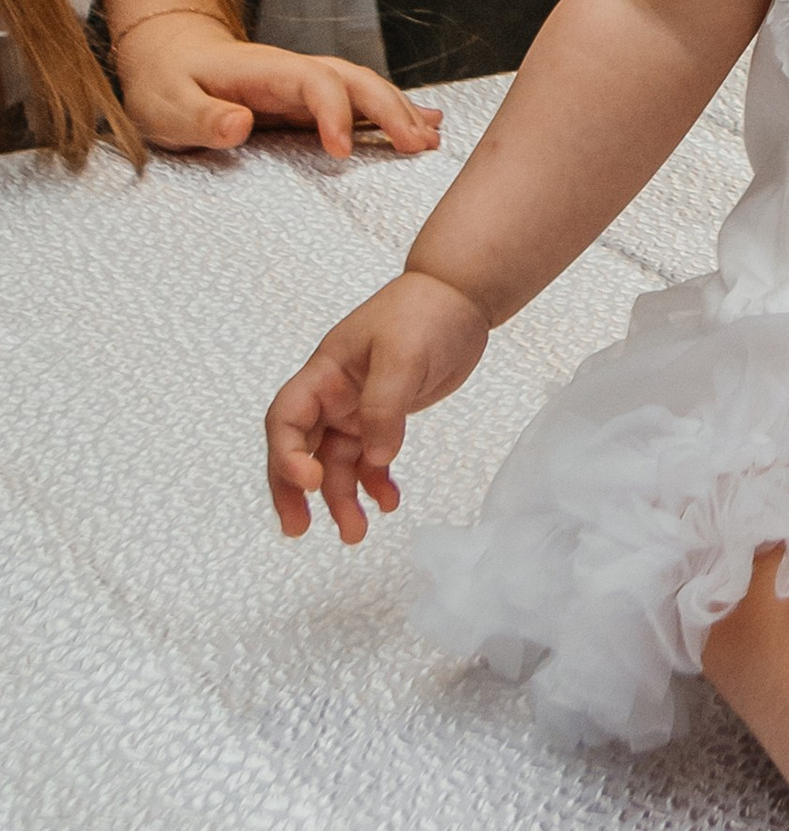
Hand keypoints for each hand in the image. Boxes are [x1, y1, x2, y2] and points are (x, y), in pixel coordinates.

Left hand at [114, 10, 440, 158]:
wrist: (167, 55)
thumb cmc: (164, 83)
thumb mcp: (167, 105)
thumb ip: (201, 116)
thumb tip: (240, 123)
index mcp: (264, 71)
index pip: (315, 82)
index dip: (335, 113)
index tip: (341, 152)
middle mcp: (293, 72)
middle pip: (355, 80)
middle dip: (391, 109)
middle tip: (419, 145)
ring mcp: (303, 84)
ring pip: (364, 88)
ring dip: (399, 110)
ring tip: (431, 139)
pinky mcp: (307, 100)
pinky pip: (357, 101)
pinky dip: (393, 112)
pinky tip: (423, 124)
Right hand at [265, 267, 488, 539]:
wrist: (460, 297)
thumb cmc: (424, 312)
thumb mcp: (402, 356)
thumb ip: (384, 407)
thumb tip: (376, 456)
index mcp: (324, 375)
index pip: (285, 420)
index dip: (287, 455)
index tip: (309, 482)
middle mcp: (332, 395)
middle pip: (298, 450)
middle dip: (294, 492)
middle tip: (297, 529)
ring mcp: (356, 408)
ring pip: (335, 463)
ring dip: (341, 497)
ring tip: (356, 532)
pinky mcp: (384, 417)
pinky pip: (369, 459)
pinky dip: (375, 482)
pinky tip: (388, 502)